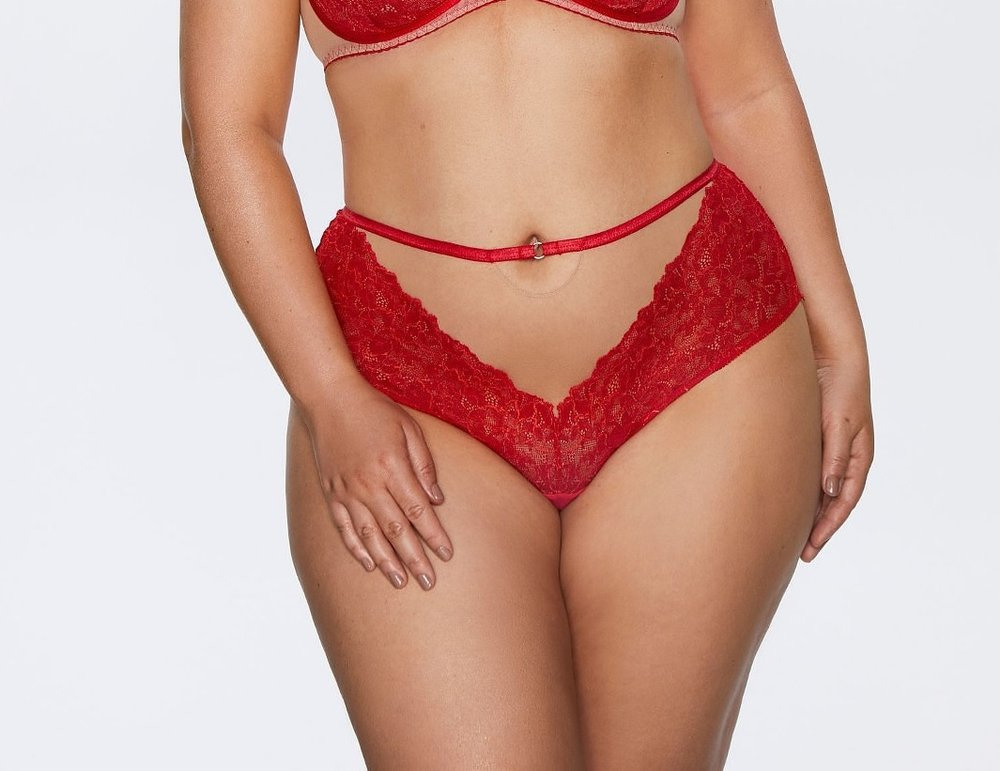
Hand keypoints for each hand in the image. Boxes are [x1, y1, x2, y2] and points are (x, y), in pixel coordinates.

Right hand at [299, 372, 453, 588]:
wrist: (330, 399)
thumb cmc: (375, 410)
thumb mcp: (409, 428)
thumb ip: (424, 465)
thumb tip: (436, 500)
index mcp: (392, 467)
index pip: (418, 512)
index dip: (434, 536)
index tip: (447, 554)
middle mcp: (369, 484)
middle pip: (396, 531)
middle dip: (415, 559)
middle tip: (429, 582)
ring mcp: (347, 491)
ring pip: (369, 536)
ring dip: (387, 561)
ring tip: (401, 582)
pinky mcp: (331, 493)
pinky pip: (344, 528)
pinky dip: (356, 549)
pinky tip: (369, 564)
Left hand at [801, 349, 874, 561]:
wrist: (830, 357)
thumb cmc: (839, 388)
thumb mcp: (839, 424)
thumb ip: (835, 457)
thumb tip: (830, 493)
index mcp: (858, 458)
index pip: (844, 502)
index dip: (828, 527)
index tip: (811, 548)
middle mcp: (845, 458)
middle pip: (832, 503)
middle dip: (818, 528)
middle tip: (799, 554)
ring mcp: (829, 450)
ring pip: (819, 490)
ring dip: (808, 513)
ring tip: (788, 536)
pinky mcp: (812, 440)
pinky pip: (807, 473)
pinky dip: (799, 491)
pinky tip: (782, 502)